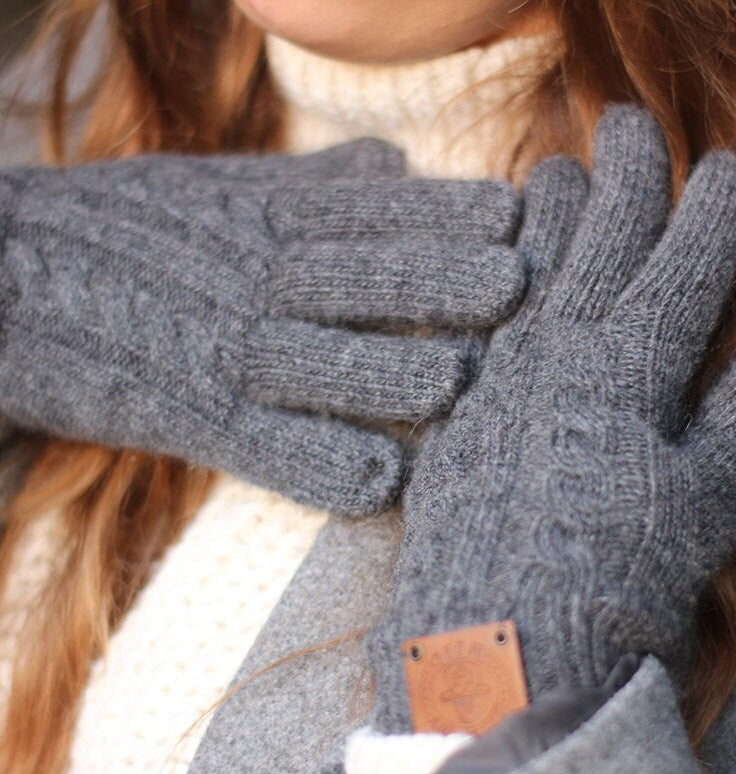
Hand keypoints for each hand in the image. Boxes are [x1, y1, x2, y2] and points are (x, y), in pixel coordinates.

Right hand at [0, 138, 524, 514]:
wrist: (10, 279)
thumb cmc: (138, 233)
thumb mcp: (224, 188)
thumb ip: (315, 180)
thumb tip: (397, 159)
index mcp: (266, 220)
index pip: (372, 210)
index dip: (445, 211)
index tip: (513, 215)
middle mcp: (253, 282)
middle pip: (358, 279)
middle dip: (438, 280)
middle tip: (514, 287)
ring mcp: (223, 352)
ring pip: (320, 363)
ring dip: (391, 373)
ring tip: (458, 382)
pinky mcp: (191, 416)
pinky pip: (264, 449)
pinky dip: (319, 467)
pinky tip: (380, 482)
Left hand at [364, 106, 735, 737]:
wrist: (488, 646)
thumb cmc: (604, 585)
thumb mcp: (705, 510)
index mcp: (624, 374)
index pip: (678, 273)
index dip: (708, 219)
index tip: (724, 171)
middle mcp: (552, 363)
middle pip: (596, 253)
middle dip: (621, 184)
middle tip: (627, 124)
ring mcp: (494, 387)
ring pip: (527, 279)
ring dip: (546, 219)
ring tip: (552, 165)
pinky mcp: (455, 420)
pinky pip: (478, 327)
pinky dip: (491, 288)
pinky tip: (493, 278)